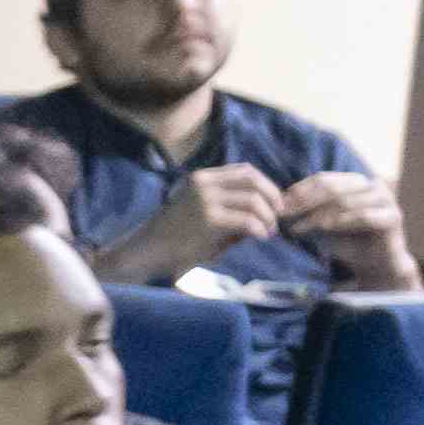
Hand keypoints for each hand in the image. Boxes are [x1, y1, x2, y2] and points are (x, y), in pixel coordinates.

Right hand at [109, 161, 290, 282]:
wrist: (145, 253)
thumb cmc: (172, 239)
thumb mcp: (201, 214)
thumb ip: (228, 207)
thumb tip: (265, 211)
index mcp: (201, 179)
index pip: (245, 171)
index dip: (266, 185)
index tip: (273, 204)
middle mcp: (203, 183)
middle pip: (253, 180)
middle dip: (273, 198)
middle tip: (278, 217)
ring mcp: (205, 199)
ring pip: (254, 199)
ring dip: (268, 216)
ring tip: (269, 231)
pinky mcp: (208, 219)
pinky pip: (246, 219)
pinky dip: (259, 228)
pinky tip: (260, 236)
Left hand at [278, 168, 416, 287]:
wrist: (375, 264)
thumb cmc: (346, 242)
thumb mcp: (320, 225)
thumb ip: (305, 213)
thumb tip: (277, 206)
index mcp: (356, 182)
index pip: (323, 179)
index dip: (299, 191)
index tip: (278, 205)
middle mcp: (372, 186)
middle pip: (332, 188)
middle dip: (304, 202)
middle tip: (283, 216)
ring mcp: (386, 199)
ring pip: (344, 202)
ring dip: (316, 216)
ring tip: (295, 229)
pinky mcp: (393, 217)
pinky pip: (362, 216)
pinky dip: (339, 222)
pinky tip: (321, 229)